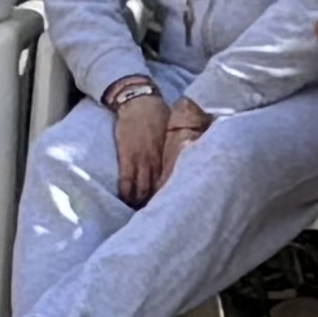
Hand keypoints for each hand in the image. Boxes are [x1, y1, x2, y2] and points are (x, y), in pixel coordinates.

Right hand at [111, 89, 179, 204]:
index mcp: (170, 154)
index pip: (174, 180)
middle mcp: (157, 160)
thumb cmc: (158, 113)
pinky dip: (127, 192)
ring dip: (141, 201)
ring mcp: (141, 159)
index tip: (174, 205)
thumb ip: (178, 143)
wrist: (138, 101)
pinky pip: (126, 181)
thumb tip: (191, 150)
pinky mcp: (126, 156)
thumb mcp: (173, 129)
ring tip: (140, 212)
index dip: (172, 194)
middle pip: (159, 189)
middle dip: (157, 202)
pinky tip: (126, 202)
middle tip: (157, 214)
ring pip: (143, 188)